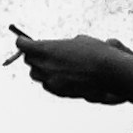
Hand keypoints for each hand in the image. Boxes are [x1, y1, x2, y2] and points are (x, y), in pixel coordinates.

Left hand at [15, 33, 129, 103]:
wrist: (109, 72)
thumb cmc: (96, 51)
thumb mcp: (78, 41)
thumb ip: (62, 45)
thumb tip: (59, 49)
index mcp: (46, 50)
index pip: (23, 46)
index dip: (23, 42)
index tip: (23, 40)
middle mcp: (45, 66)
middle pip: (29, 61)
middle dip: (33, 55)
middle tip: (39, 51)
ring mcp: (52, 82)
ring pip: (36, 75)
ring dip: (40, 69)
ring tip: (51, 64)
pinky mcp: (60, 92)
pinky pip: (48, 86)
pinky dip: (51, 80)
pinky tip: (61, 75)